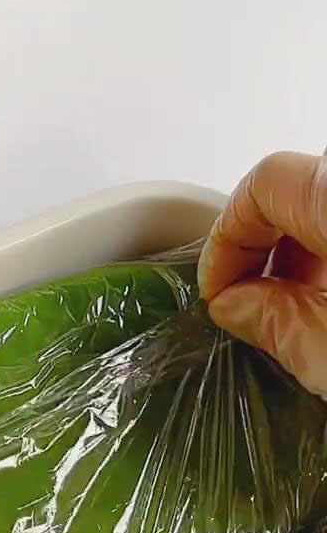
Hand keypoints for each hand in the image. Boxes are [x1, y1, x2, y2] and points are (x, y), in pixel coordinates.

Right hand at [198, 151, 326, 396]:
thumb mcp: (326, 348)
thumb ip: (269, 318)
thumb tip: (237, 305)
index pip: (263, 184)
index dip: (225, 238)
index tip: (217, 289)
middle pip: (296, 191)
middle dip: (262, 249)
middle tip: (250, 304)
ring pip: (324, 206)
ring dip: (299, 255)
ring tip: (292, 311)